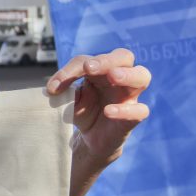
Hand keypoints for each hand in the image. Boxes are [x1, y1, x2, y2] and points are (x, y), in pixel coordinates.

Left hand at [46, 48, 150, 195]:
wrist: (88, 139)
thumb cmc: (81, 111)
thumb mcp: (69, 98)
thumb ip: (64, 89)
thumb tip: (53, 88)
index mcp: (101, 70)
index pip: (89, 60)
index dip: (72, 70)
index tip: (53, 87)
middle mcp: (119, 78)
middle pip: (124, 57)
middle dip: (107, 60)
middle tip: (89, 67)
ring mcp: (129, 96)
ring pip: (142, 76)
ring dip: (127, 74)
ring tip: (113, 76)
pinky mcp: (133, 117)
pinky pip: (140, 110)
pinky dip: (125, 110)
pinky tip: (108, 112)